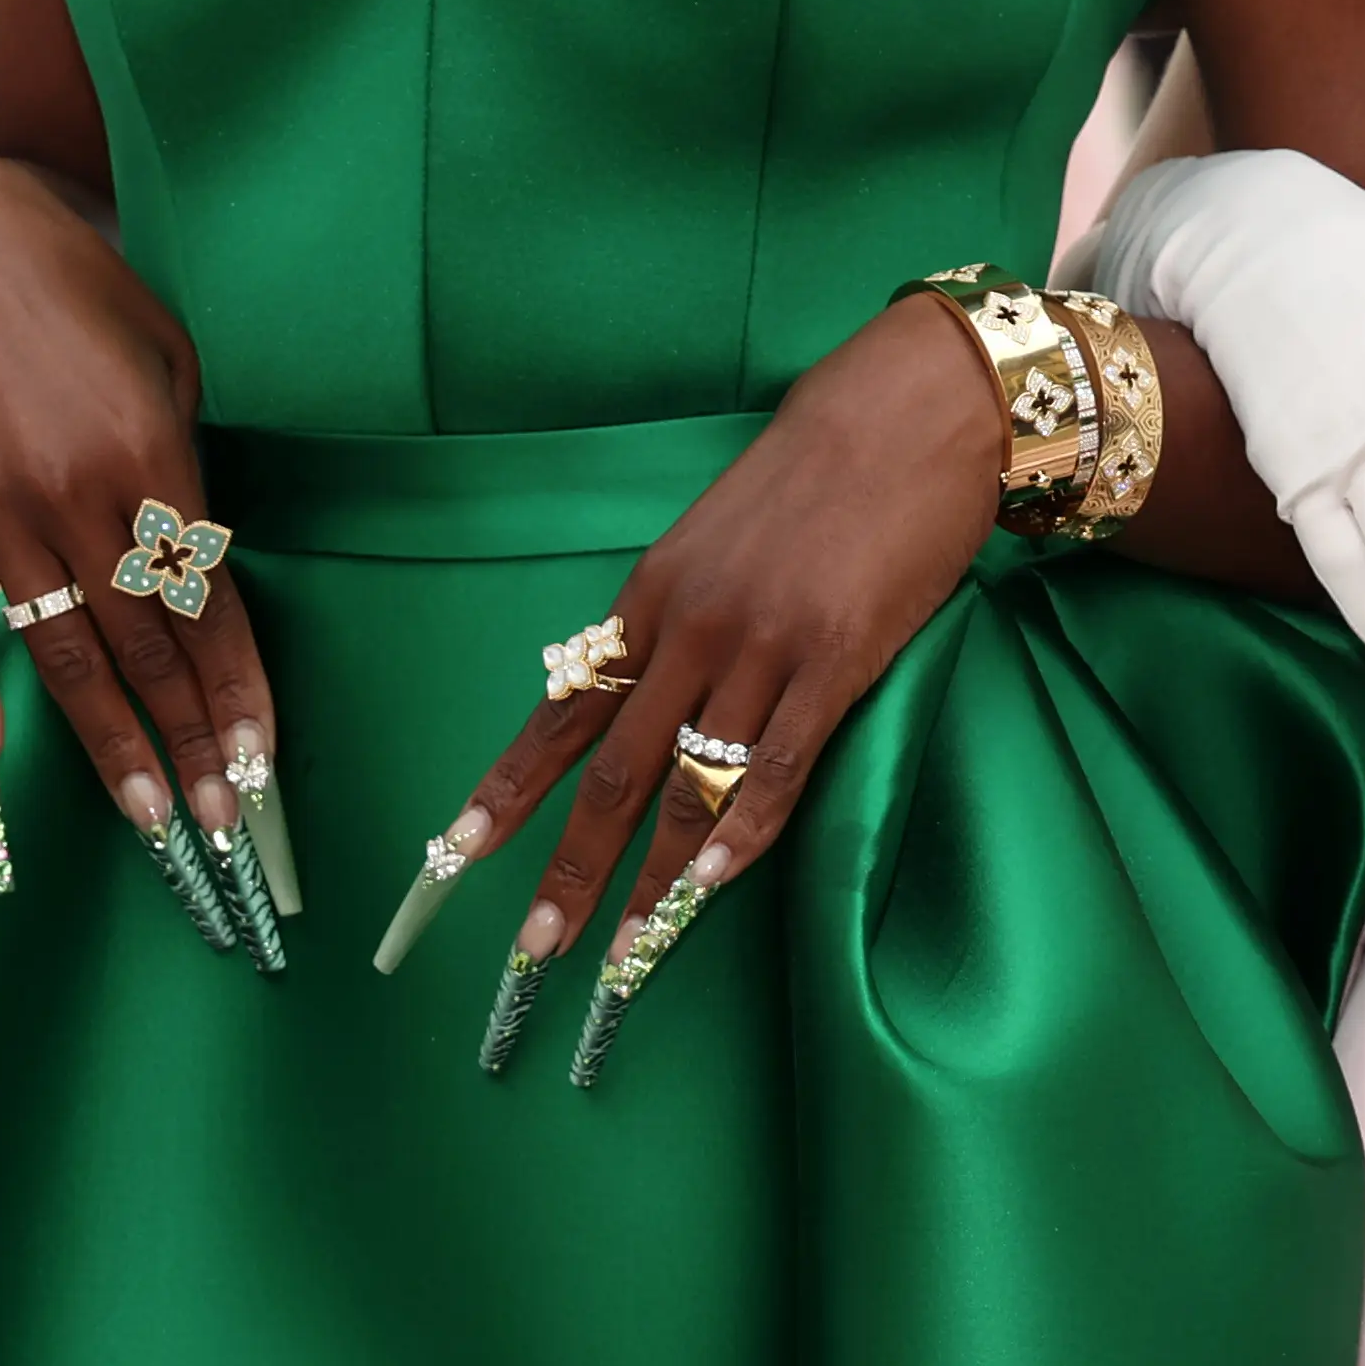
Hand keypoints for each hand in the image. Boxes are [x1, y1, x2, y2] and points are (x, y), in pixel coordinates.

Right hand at [0, 150, 282, 916]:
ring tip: (150, 821)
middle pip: (148, 648)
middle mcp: (76, 496)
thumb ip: (185, 463)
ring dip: (110, 745)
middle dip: (192, 740)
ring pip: (67, 654)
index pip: (207, 602)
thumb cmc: (86, 292)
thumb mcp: (172, 359)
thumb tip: (203, 558)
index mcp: (151, 455)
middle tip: (223, 824)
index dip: (238, 687)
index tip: (265, 760)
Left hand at [429, 298, 1002, 1041]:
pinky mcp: (835, 661)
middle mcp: (691, 629)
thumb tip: (641, 699)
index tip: (456, 855)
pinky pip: (777, 767)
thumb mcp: (715, 538)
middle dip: (570, 866)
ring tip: (624, 952)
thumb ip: (677, 619)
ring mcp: (763, 648)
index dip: (509, 790)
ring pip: (689, 786)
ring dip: (651, 880)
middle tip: (535, 945)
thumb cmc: (816, 472)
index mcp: (650, 597)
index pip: (563, 711)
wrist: (908, 413)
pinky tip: (708, 889)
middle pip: (611, 771)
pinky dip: (740, 836)